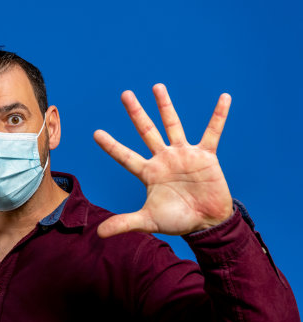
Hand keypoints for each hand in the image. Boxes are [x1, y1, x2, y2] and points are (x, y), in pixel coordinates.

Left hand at [93, 84, 232, 237]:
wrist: (206, 223)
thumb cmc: (177, 221)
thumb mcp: (148, 221)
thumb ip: (124, 223)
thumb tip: (98, 234)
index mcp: (148, 173)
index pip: (125, 156)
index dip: (111, 145)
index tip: (96, 133)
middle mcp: (163, 159)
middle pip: (146, 131)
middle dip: (136, 113)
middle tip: (125, 94)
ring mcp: (184, 155)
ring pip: (172, 125)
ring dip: (165, 106)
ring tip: (156, 87)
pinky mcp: (205, 156)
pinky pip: (213, 132)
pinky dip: (219, 115)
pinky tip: (224, 98)